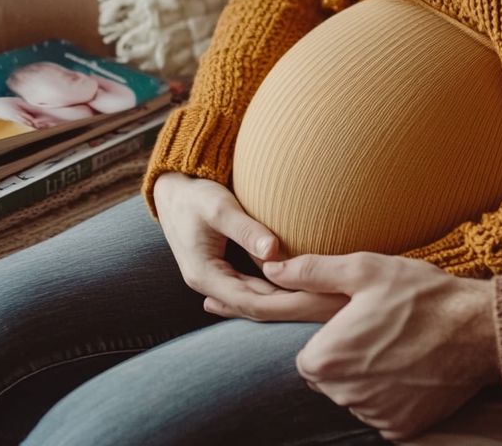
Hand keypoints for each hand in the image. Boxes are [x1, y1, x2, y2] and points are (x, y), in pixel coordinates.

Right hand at [153, 173, 343, 320]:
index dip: (284, 304)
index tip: (315, 301)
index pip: (250, 302)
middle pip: (256, 307)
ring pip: (257, 300)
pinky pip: (255, 289)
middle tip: (327, 307)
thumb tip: (273, 251)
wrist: (174, 191)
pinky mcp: (226, 273)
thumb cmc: (195, 196)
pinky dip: (278, 291)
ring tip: (322, 304)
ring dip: (287, 302)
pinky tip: (303, 293)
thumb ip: (245, 230)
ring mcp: (218, 281)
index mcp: (205, 275)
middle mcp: (210, 285)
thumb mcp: (220, 208)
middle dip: (292, 308)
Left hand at [263, 253, 499, 440]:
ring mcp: (375, 415)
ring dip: (371, 379)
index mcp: (327, 358)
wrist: (479, 330)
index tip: (355, 324)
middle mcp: (345, 395)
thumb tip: (271, 269)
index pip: (308, 359)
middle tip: (381, 332)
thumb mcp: (364, 270)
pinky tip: (413, 370)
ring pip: (358, 398)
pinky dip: (395, 397)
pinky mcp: (402, 429)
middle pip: (332, 381)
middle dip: (349, 360)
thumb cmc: (420, 294)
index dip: (330, 341)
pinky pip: (385, 413)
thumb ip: (311, 272)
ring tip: (400, 348)